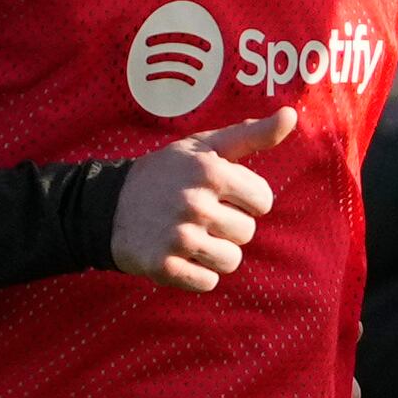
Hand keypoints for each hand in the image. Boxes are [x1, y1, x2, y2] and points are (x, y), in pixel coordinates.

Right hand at [112, 106, 299, 291]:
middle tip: (196, 214)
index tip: (219, 194)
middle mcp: (194, 203)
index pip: (264, 201)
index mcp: (209, 171)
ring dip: (215, 252)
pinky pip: (207, 282)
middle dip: (228, 226)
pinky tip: (178, 255)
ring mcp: (178, 237)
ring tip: (189, 235)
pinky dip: (197, 274)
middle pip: (247, 232)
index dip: (245, 199)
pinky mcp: (163, 266)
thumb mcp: (205, 146)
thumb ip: (251, 134)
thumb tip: (291, 114)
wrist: (106, 205)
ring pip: (231, 260)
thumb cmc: (167, 173)